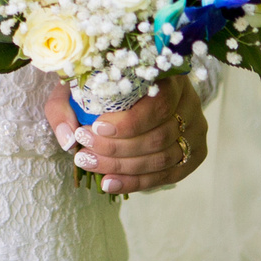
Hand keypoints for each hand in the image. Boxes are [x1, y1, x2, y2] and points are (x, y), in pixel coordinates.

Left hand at [42, 76, 207, 195]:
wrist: (128, 88)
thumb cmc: (102, 83)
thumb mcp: (79, 83)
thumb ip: (65, 105)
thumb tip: (67, 138)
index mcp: (168, 76)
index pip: (159, 103)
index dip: (129, 122)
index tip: (95, 128)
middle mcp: (189, 103)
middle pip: (159, 136)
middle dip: (117, 149)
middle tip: (83, 152)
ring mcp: (194, 130)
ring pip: (163, 158)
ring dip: (123, 168)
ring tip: (90, 165)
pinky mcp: (193, 153)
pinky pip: (167, 175)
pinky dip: (136, 182)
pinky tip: (109, 183)